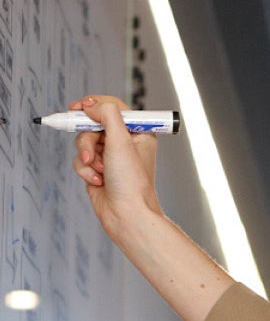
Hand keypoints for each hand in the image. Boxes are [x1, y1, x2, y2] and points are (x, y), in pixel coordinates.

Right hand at [69, 93, 160, 239]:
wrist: (126, 215)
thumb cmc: (132, 183)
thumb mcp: (121, 141)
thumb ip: (107, 115)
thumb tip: (91, 105)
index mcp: (138, 132)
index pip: (113, 107)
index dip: (95, 105)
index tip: (79, 107)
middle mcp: (125, 143)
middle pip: (93, 125)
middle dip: (89, 139)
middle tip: (91, 151)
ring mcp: (110, 157)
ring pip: (84, 142)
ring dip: (88, 157)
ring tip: (98, 170)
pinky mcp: (98, 170)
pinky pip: (81, 160)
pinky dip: (85, 170)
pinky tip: (98, 181)